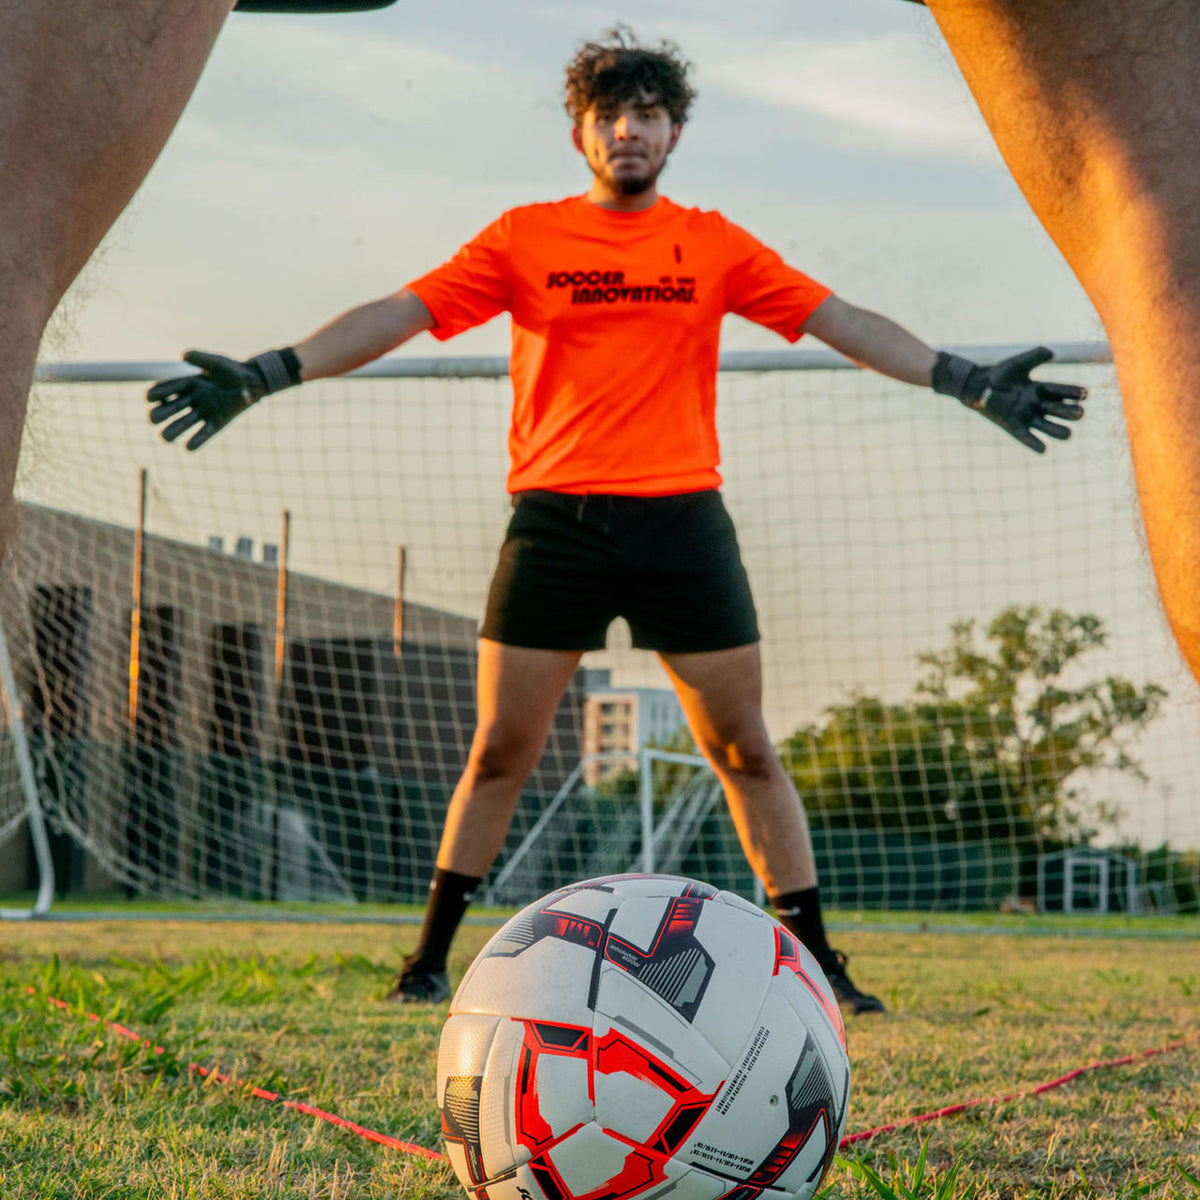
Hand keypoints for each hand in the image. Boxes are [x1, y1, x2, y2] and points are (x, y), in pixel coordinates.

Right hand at [147, 348, 298, 450]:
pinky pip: (205, 433)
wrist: (253, 381)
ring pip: (182, 424)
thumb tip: (183, 356)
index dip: (155, 394)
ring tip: (165, 438)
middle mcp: (192, 399)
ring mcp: (204, 411)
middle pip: (168, 409)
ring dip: (172, 431)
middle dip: (158, 415)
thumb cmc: (232, 370)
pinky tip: (188, 448)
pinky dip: (197, 441)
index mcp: (187, 383)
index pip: (164, 389)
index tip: (150, 397)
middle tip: (155, 418)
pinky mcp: (217, 422)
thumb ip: (200, 357)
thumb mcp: (216, 362)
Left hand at [934, 346, 1087, 452]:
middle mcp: (1036, 404)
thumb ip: (1035, 356)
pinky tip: (1043, 450)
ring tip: (1069, 434)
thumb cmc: (998, 374)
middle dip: (1070, 412)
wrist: (977, 384)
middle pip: (1059, 410)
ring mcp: (1025, 415)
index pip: (1062, 392)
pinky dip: (1033, 443)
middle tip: (1079, 412)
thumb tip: (1052, 352)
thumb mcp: (1019, 363)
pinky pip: (1025, 436)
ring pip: (1047, 426)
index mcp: (1040, 389)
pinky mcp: (1012, 424)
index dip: (1074, 393)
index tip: (1086, 393)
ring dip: (1058, 431)